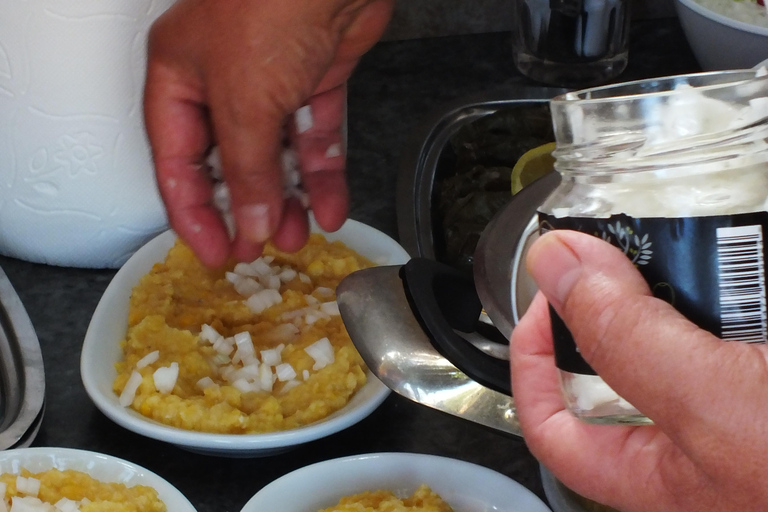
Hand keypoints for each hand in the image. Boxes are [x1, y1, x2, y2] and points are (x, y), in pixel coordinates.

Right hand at [143, 0, 394, 266]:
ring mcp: (271, 80)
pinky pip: (315, 138)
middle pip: (229, 162)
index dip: (194, 213)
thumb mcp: (244, 103)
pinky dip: (323, 173)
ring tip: (297, 235)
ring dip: (288, 198)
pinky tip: (329, 206)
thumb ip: (246, 170)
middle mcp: (222, 80)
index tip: (215, 252)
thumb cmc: (271, 5)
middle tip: (259, 248)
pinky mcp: (315, 80)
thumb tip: (250, 222)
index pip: (178, 162)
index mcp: (179, 78)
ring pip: (276, 155)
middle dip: (247, 208)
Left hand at [510, 230, 767, 511]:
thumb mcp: (716, 408)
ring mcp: (741, 403)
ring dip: (687, 278)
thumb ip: (631, 343)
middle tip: (624, 242)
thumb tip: (553, 266)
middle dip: (616, 298)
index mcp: (659, 474)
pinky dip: (739, 278)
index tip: (544, 298)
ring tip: (693, 236)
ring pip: (686, 328)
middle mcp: (696, 440)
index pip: (553, 428)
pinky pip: (738, 315)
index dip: (529, 362)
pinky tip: (746, 253)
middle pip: (620, 361)